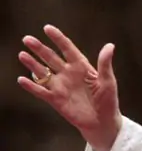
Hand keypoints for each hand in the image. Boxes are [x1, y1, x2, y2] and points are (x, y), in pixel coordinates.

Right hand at [17, 25, 120, 150]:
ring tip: (22, 54)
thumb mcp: (108, 81)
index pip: (68, 49)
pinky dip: (31, 86)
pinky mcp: (56, 100)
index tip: (47, 28)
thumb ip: (105, 64)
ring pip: (43, 72)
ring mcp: (61, 86)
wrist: (102, 122)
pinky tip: (22, 79)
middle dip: (40, 49)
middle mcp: (69, 74)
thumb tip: (110, 45)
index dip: (58, 38)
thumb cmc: (108, 101)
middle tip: (27, 39)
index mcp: (82, 67)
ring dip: (32, 64)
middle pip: (51, 58)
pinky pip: (41, 91)